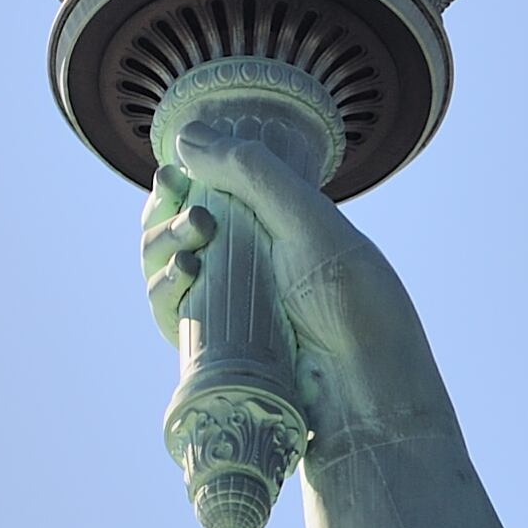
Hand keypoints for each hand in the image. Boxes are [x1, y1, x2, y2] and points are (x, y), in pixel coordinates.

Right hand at [135, 131, 449, 457]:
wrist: (366, 392)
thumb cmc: (354, 305)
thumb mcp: (310, 222)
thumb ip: (252, 172)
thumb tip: (185, 134)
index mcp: (276, 230)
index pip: (210, 195)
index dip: (182, 181)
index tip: (171, 172)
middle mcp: (248, 268)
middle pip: (177, 229)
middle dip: (167, 211)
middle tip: (187, 207)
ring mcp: (229, 310)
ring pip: (166, 269)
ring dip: (161, 245)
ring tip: (191, 239)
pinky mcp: (212, 352)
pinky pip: (169, 315)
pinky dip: (163, 290)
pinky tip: (180, 276)